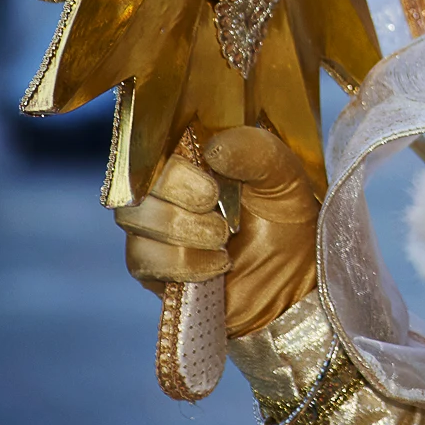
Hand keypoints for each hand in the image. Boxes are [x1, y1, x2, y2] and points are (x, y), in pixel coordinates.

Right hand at [114, 126, 320, 337]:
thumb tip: (215, 147)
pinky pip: (141, 259)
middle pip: (137, 178)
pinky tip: (216, 265)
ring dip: (184, 230)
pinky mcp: (151, 267)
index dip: (174, 164)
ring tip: (223, 240)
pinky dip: (182, 263)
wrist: (290, 282)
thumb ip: (257, 153)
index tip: (213, 186)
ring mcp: (152, 226)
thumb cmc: (285, 223)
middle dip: (179, 197)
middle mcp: (164, 186)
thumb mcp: (284, 179)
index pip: (154, 142)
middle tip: (220, 213)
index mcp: (193, 153)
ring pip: (134, 218)